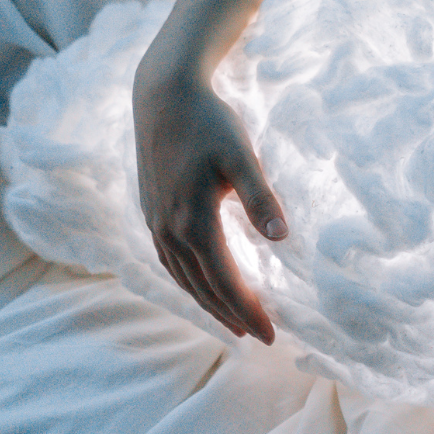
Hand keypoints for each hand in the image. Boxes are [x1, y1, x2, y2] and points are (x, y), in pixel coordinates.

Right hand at [133, 72, 285, 341]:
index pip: (226, 282)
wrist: (163, 95)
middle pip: (203, 288)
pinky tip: (202, 285)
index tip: (272, 334)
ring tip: (234, 323)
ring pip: (183, 279)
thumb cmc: (210, 123)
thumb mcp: (243, 157)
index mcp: (193, 222)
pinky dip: (189, 282)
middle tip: (262, 338)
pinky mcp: (151, 212)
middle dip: (233, 316)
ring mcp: (155, 222)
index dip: (249, 311)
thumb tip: (283, 238)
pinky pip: (170, 262)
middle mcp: (168, 230)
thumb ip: (262, 198)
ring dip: (208, 304)